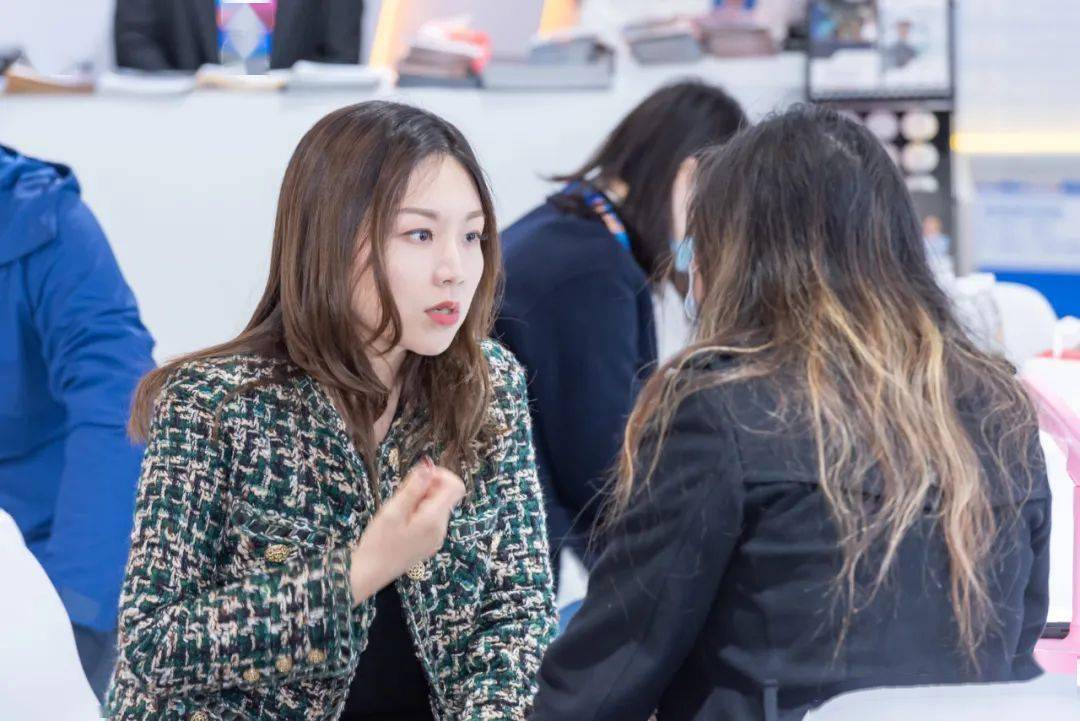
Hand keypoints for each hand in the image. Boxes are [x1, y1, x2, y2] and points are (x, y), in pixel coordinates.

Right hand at [348, 457, 465, 604]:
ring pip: (437, 506)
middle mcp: (441, 529)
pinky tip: (400, 522)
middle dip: (426, 488)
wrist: (369, 574)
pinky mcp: (429, 543)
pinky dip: (418, 513)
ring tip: (398, 511)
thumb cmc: (377, 543)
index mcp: (434, 520)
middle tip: (401, 496)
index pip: (455, 486)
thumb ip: (413, 489)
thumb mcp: (393, 511)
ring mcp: (436, 537)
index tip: (417, 479)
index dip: (439, 475)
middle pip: (445, 495)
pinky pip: (431, 519)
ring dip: (420, 500)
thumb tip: (428, 467)